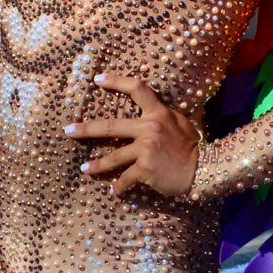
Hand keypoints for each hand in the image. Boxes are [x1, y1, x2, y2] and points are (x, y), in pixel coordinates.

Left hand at [64, 71, 200, 197]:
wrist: (205, 169)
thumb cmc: (194, 147)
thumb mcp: (183, 123)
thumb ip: (167, 115)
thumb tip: (158, 110)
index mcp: (158, 113)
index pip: (137, 89)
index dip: (116, 81)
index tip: (98, 80)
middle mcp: (149, 128)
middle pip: (109, 126)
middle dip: (85, 129)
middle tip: (68, 131)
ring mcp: (145, 148)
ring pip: (112, 157)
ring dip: (96, 165)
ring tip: (85, 169)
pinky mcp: (144, 169)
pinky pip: (125, 179)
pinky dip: (119, 187)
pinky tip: (115, 192)